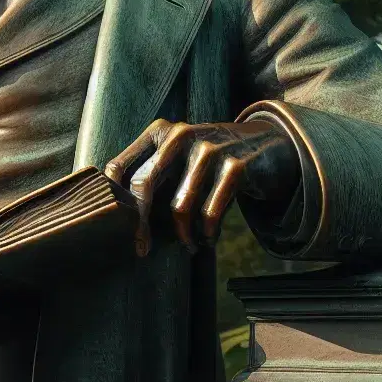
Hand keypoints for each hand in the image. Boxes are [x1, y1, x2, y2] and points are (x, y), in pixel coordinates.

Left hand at [104, 118, 300, 254]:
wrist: (267, 144)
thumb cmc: (211, 159)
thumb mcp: (179, 154)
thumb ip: (151, 172)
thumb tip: (117, 214)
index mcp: (159, 131)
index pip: (120, 166)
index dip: (114, 202)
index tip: (116, 229)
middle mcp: (181, 135)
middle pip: (144, 185)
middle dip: (140, 224)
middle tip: (142, 249)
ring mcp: (209, 149)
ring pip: (180, 205)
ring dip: (183, 235)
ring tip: (189, 245)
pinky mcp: (235, 166)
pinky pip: (210, 213)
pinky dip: (207, 233)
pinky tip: (207, 240)